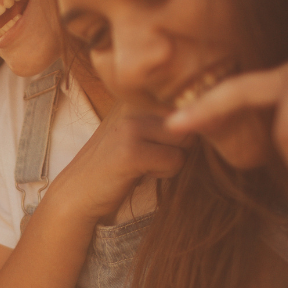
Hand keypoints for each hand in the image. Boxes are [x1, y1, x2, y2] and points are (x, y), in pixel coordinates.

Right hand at [47, 104, 188, 225]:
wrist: (76, 192)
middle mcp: (132, 104)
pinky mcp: (130, 152)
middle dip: (181, 144)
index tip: (170, 140)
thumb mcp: (138, 134)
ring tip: (147, 165)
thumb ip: (165, 120)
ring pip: (186, 140)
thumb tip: (211, 118)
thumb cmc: (113, 165)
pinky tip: (141, 175)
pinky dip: (165, 173)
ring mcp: (130, 126)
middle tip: (155, 156)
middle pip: (190, 120)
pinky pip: (175, 160)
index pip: (185, 99)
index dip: (187, 123)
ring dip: (174, 160)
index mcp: (135, 95)